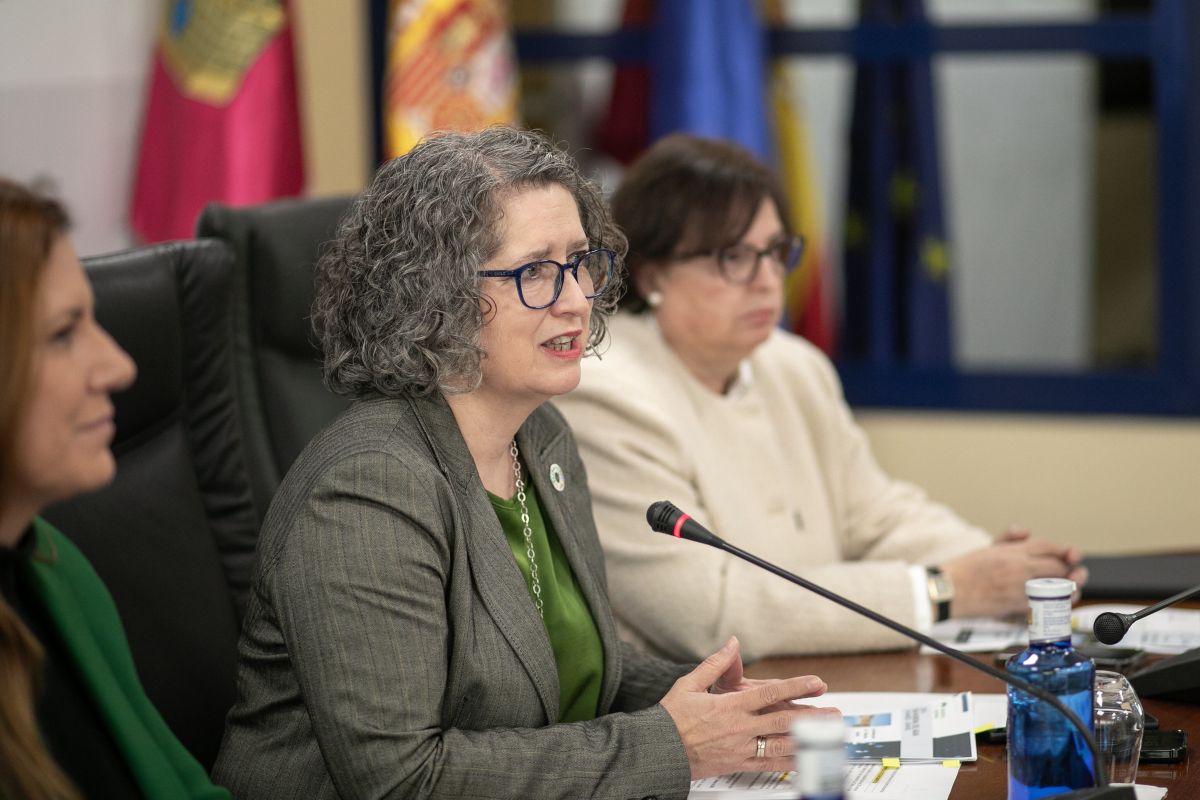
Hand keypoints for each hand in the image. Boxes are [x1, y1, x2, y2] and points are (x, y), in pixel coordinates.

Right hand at [660, 636, 839, 778]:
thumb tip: (732, 644)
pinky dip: (789, 762)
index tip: (816, 682)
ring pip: (781, 744)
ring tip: (827, 735)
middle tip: (833, 711)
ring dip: (807, 739)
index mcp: (729, 706)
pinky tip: (804, 759)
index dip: (796, 686)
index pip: (770, 693)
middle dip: (811, 715)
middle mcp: (739, 728)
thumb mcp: (688, 684)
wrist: (659, 751)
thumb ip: (715, 664)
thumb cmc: (671, 718)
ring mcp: (741, 748)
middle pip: (783, 720)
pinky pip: (769, 765)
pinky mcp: (738, 764)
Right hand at [942, 527, 1088, 617]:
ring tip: (1073, 588)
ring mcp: (1020, 588)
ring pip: (1056, 587)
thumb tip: (1026, 532)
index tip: (1068, 555)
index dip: (1063, 550)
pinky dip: (1055, 604)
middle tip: (1074, 573)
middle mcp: (1020, 568)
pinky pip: (1044, 605)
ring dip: (1069, 588)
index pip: (1048, 546)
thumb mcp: (988, 546)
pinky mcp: (1017, 606)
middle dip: (1069, 569)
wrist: (949, 590)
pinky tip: (1058, 603)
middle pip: (1057, 566)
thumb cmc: (965, 570)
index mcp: (1013, 551)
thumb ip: (1009, 537)